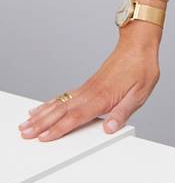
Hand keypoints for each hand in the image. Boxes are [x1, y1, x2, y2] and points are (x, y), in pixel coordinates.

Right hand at [17, 26, 160, 140]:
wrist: (138, 44)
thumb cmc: (141, 67)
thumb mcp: (140, 93)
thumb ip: (123, 112)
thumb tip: (110, 129)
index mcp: (102, 97)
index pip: (76, 116)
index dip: (59, 129)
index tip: (43, 137)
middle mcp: (91, 92)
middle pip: (61, 111)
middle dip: (42, 123)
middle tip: (25, 132)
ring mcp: (87, 87)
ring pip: (59, 103)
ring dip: (42, 114)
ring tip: (26, 123)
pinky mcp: (88, 84)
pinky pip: (65, 96)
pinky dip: (50, 103)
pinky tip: (42, 107)